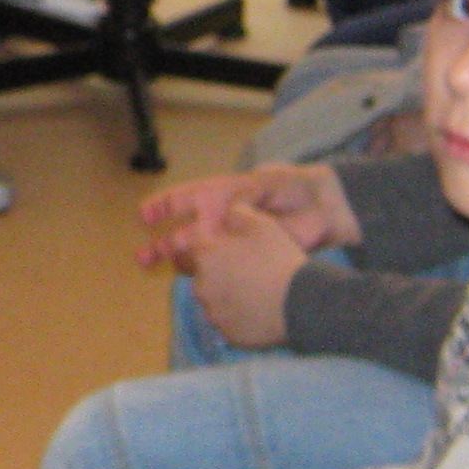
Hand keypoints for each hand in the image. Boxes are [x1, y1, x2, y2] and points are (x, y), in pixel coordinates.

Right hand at [136, 163, 356, 269]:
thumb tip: (211, 209)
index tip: (145, 216)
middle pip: (188, 233)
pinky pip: (224, 270)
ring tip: (164, 272)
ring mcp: (236, 242)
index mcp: (224, 196)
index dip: (165, 207)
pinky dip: (209, 277)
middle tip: (142, 257)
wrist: (326, 211)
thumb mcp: (267, 182)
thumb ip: (239, 193)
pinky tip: (198, 286)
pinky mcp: (250, 260)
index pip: (187, 200)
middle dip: (163, 244)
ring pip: (202, 255)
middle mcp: (224, 220)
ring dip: (180, 262)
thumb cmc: (295, 189)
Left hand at [183, 196, 311, 348]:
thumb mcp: (262, 224)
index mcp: (204, 256)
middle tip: (249, 273)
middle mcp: (200, 285)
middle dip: (220, 273)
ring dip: (227, 297)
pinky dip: (238, 318)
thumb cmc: (279, 259)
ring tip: (256, 294)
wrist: (300, 302)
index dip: (214, 247)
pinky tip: (258, 313)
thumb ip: (238, 213)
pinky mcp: (226, 334)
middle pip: (204, 276)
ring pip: (214, 301)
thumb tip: (228, 210)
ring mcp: (213, 312)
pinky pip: (227, 323)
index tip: (232, 250)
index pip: (196, 248)